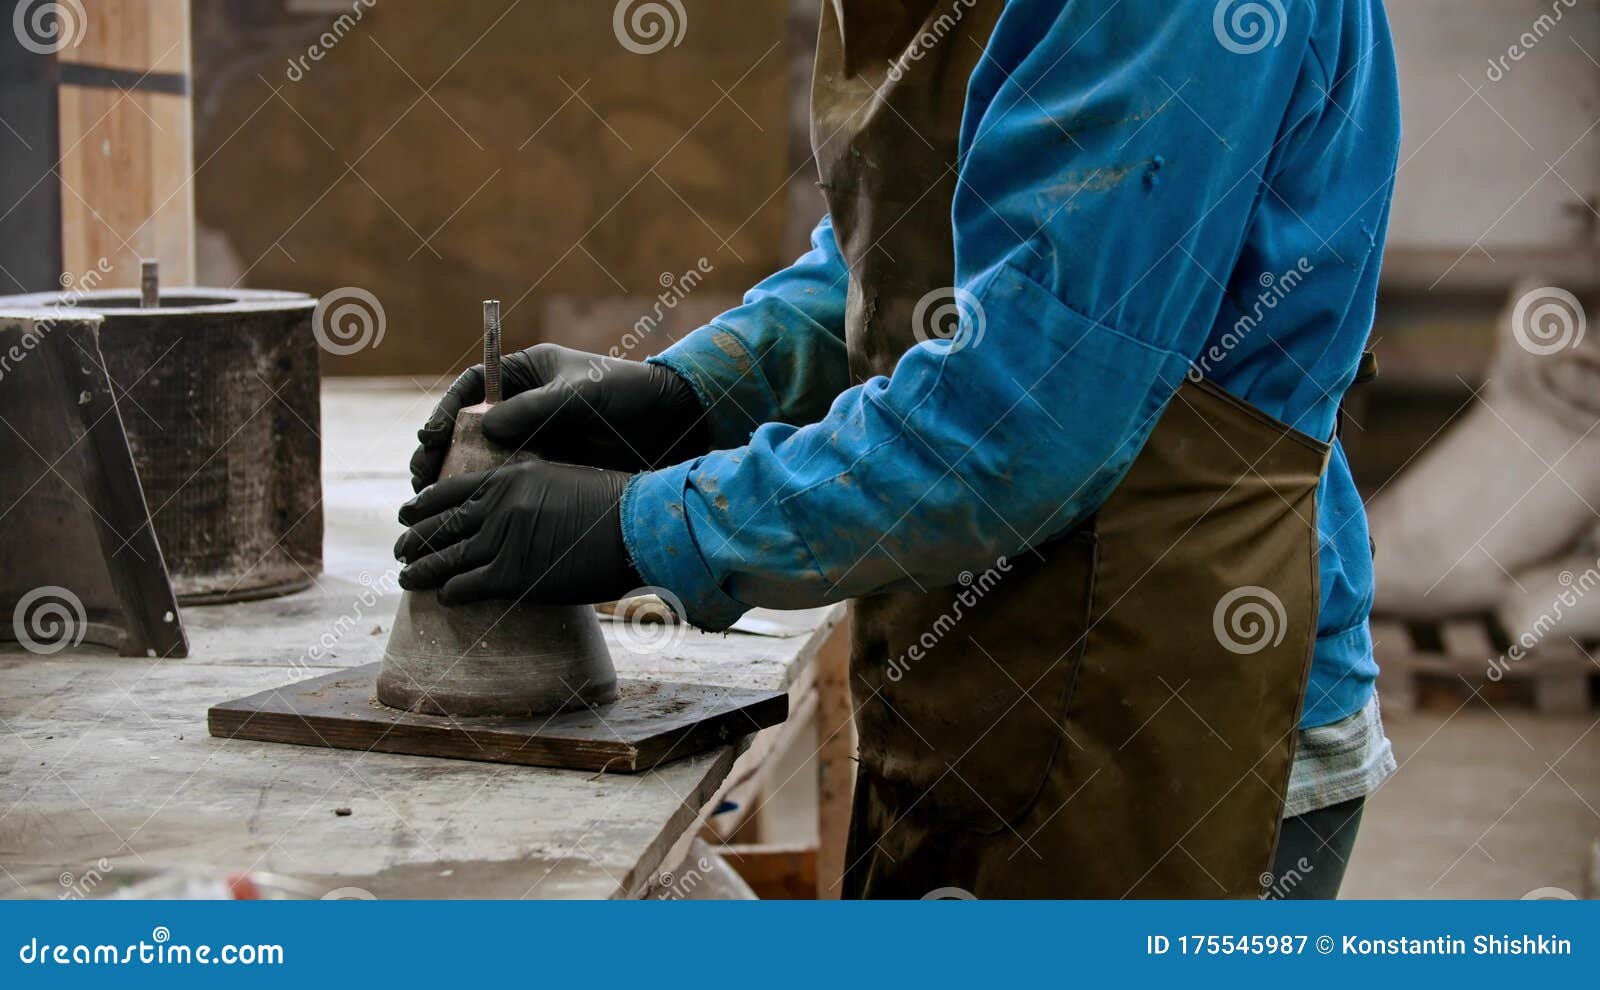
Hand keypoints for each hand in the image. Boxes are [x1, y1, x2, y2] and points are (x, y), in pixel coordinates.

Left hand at [394, 460, 641, 605]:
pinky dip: (450, 593)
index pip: (449, 491)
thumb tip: (513, 511)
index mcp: (508, 479)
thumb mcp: (561, 480)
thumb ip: (527, 492)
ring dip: (420, 570)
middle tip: (398, 549)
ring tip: (405, 577)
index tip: (407, 512)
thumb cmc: (610, 505)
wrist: (633, 528)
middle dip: (413, 539)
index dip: (422, 505)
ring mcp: (501, 541)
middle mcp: (497, 507)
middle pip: (440, 525)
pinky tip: (444, 597)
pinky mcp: (511, 576)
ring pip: (445, 558)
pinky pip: (467, 586)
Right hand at [409, 343, 707, 490]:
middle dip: (441, 449)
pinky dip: (489, 496)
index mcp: (527, 373)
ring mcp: (536, 436)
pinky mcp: (549, 466)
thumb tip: (484, 427)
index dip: (447, 410)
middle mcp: (525, 403)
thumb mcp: (581, 394)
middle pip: (470, 425)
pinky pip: (510, 480)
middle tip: (420, 475)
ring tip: (432, 501)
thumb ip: (536, 408)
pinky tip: (471, 516)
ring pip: (485, 457)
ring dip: (457, 477)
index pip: (473, 387)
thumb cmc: (628, 393)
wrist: (672, 423)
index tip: (431, 435)